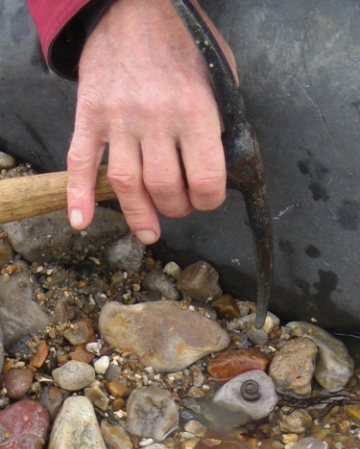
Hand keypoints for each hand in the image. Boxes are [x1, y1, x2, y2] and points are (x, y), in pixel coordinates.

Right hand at [67, 0, 236, 243]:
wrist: (134, 8)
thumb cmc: (183, 43)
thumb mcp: (219, 77)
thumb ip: (220, 123)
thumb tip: (218, 164)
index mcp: (194, 109)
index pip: (205, 178)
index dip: (209, 199)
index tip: (207, 199)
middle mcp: (155, 118)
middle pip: (164, 187)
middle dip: (176, 208)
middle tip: (179, 206)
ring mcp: (118, 119)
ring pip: (126, 183)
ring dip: (139, 215)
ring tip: (149, 232)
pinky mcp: (90, 115)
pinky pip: (80, 161)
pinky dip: (77, 194)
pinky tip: (80, 220)